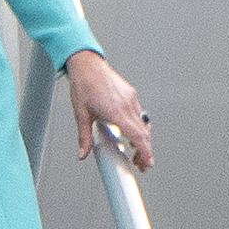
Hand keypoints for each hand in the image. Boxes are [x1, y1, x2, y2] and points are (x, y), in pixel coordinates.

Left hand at [67, 51, 153, 169]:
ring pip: (143, 124)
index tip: (147, 162)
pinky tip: (131, 132)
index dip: (145, 151)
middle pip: (144, 133)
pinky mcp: (131, 94)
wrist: (87, 64)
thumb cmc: (84, 85)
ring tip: (136, 151)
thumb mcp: (81, 115)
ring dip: (142, 139)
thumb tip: (83, 153)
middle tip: (141, 164)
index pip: (137, 136)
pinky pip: (139, 114)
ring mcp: (131, 99)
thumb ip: (84, 137)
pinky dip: (139, 127)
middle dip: (145, 151)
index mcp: (116, 111)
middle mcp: (127, 105)